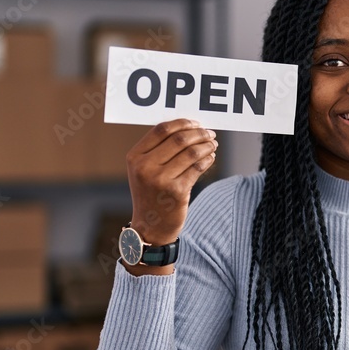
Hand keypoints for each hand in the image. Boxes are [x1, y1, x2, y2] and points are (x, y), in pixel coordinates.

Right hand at [125, 118, 217, 246]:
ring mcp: (160, 180)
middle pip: (179, 139)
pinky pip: (197, 168)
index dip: (182, 123)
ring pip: (191, 153)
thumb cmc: (151, 194)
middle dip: (199, 133)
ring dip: (206, 146)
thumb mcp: (144, 170)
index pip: (161, 129)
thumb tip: (187, 128)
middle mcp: (145, 167)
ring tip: (213, 144)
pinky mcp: (176, 191)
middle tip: (210, 133)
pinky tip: (211, 158)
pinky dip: (207, 159)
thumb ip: (158, 149)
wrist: (151, 226)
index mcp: (135, 157)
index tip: (196, 123)